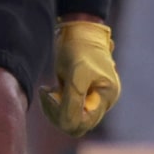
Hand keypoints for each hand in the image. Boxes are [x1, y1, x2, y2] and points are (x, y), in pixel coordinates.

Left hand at [43, 17, 120, 135]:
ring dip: (55, 107)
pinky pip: (67, 108)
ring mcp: (92, 97)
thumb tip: (70, 126)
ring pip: (70, 118)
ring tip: (47, 89)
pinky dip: (55, 102)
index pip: (83, 122)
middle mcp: (102, 100)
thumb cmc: (79, 48)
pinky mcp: (81, 92)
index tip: (50, 94)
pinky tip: (50, 88)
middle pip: (77, 123)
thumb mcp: (76, 75)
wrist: (77, 28)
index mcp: (106, 96)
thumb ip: (73, 102)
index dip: (64, 115)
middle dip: (58, 111)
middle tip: (47, 92)